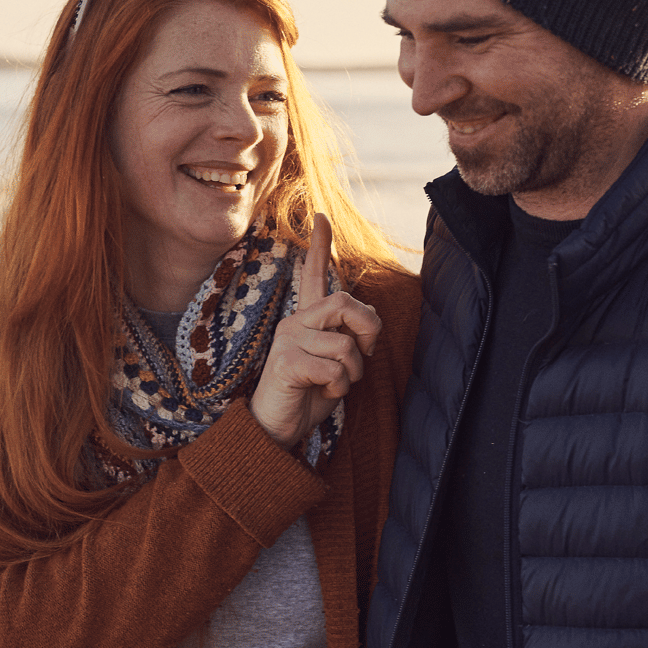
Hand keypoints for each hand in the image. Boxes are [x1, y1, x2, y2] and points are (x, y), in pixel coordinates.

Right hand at [249, 214, 379, 451]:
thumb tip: (370, 320)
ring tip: (335, 384)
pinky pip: (334, 369)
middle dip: (368, 330)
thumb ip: (351, 338)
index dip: (319, 245)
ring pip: (345, 344)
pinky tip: (321, 394)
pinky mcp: (286, 362)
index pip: (312, 275)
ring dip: (353, 373)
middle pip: (346, 303)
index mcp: (307, 320)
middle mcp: (295, 322)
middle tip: (363, 356)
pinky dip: (339, 388)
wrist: (276, 430)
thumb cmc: (309, 395)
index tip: (321, 216)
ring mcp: (288, 340)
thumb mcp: (338, 364)